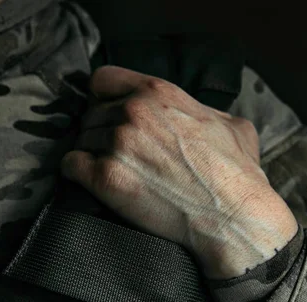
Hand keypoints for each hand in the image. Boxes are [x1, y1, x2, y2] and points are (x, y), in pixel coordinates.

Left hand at [61, 66, 296, 278]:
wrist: (232, 217)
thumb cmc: (237, 174)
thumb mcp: (233, 126)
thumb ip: (206, 111)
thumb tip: (203, 115)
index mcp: (159, 93)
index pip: (103, 79)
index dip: (102, 97)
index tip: (107, 112)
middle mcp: (133, 112)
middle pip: (91, 114)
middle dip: (99, 131)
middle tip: (115, 153)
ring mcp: (117, 143)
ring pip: (81, 140)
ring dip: (90, 153)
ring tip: (110, 170)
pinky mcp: (106, 178)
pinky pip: (70, 165)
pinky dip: (77, 172)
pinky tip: (91, 180)